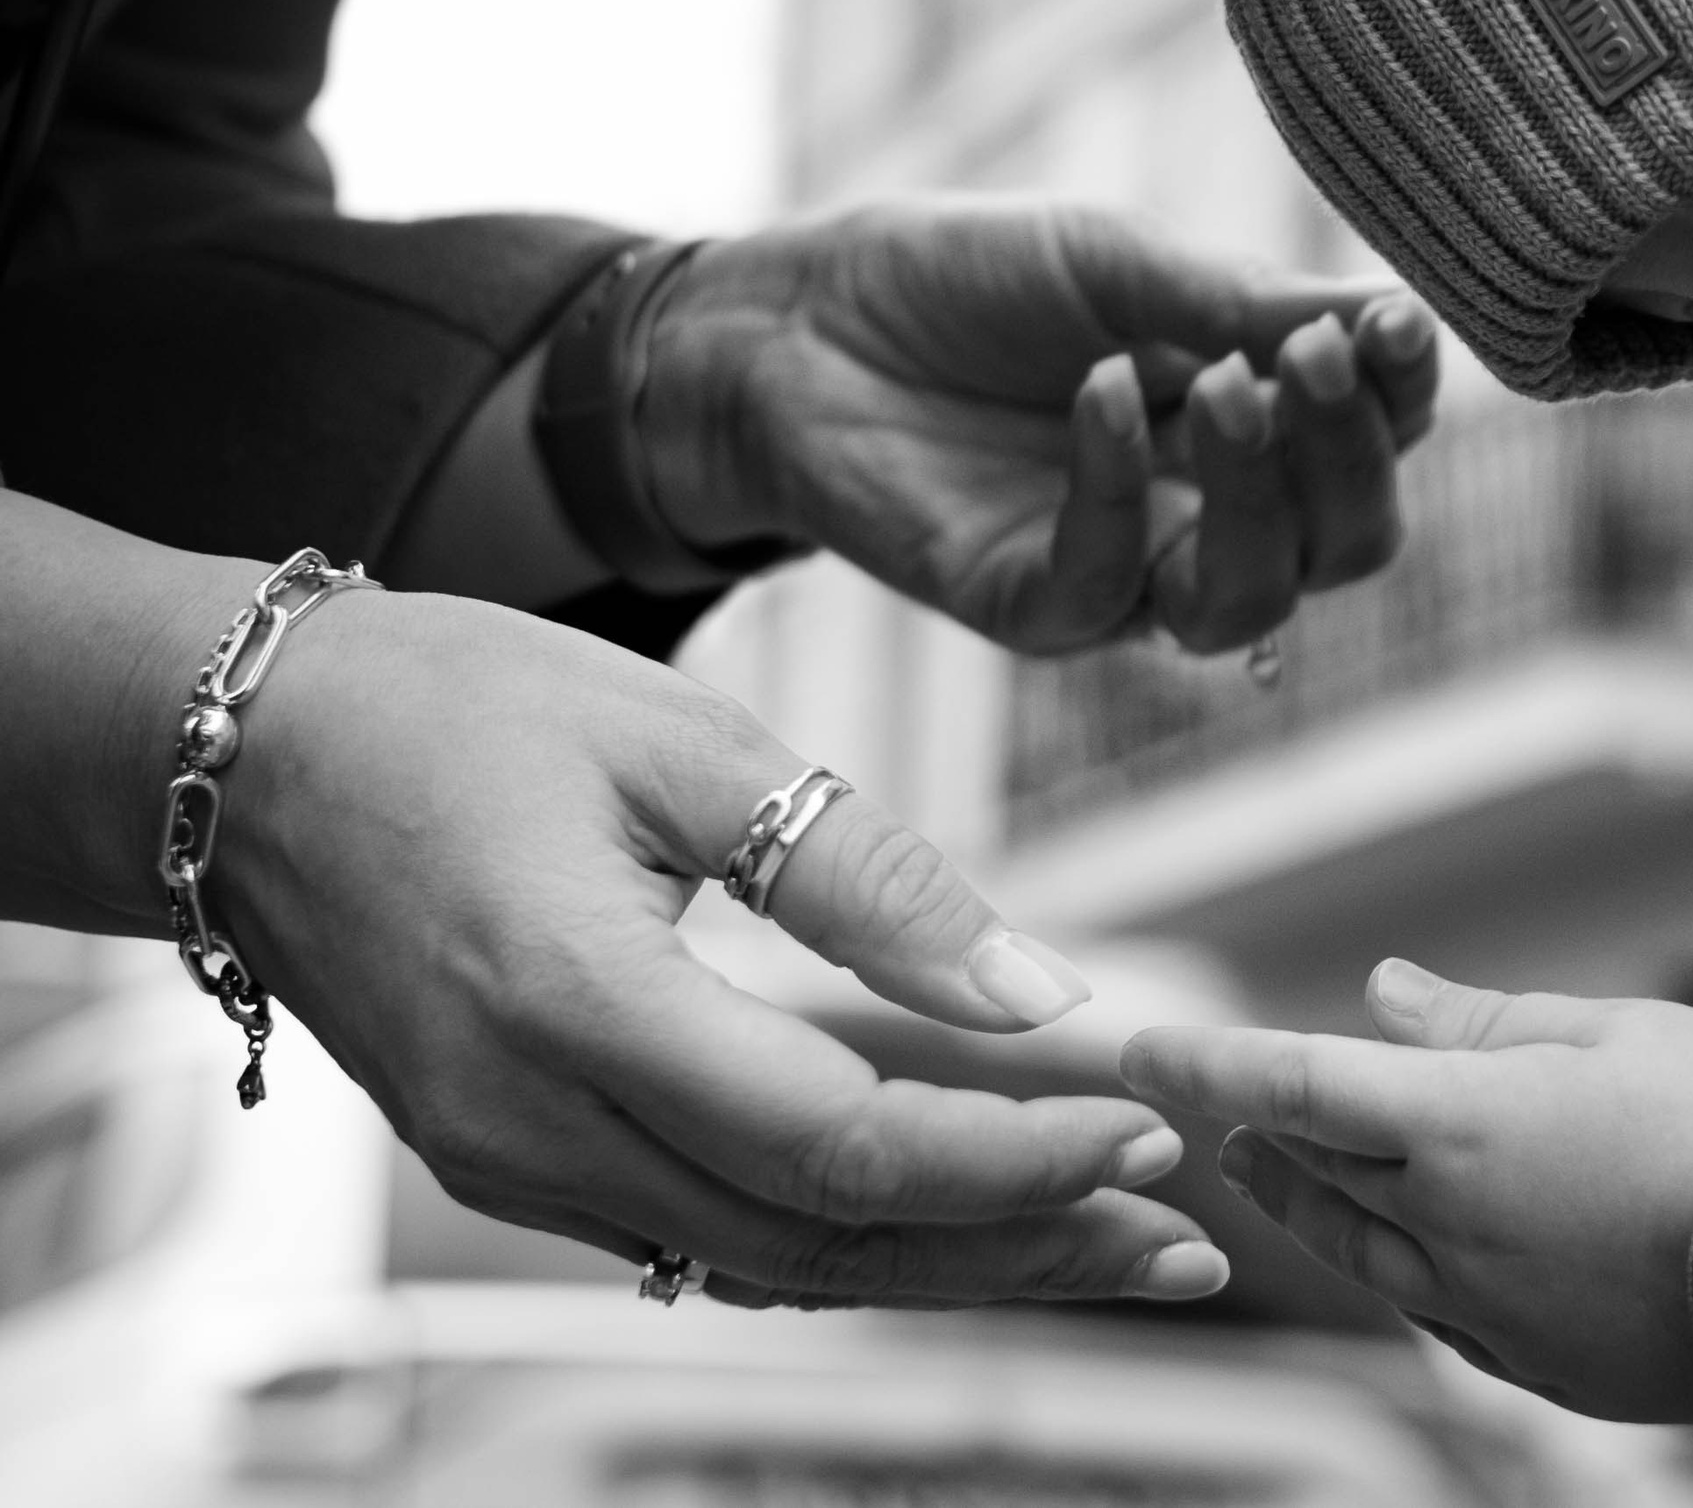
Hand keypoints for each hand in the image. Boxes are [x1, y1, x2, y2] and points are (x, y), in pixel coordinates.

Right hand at [219, 586, 1227, 1307]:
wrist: (235, 755)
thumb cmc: (448, 707)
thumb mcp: (676, 736)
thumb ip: (862, 870)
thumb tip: (1034, 988)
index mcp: (571, 1004)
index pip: (840, 1144)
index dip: (1010, 1158)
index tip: (1144, 1132)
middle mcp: (530, 1128)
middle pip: (823, 1245)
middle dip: (1019, 1249)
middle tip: (1177, 1242)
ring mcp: (511, 1166)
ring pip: (771, 1265)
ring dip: (950, 1262)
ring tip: (1105, 1245)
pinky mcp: (515, 1162)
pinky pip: (708, 1235)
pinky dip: (849, 1235)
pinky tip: (955, 1210)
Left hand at [644, 195, 1438, 653]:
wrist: (798, 320)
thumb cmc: (964, 281)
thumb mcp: (1115, 262)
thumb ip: (1244, 301)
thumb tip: (1394, 315)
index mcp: (1252, 427)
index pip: (1375, 444)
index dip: (1403, 398)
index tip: (1396, 324)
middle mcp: (1206, 515)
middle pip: (1343, 545)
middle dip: (1348, 457)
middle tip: (1311, 357)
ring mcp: (1123, 572)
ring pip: (1249, 599)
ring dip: (1263, 495)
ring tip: (1233, 385)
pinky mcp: (1029, 604)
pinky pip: (1109, 584)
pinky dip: (1120, 485)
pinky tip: (1101, 389)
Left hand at [1119, 960, 1692, 1420]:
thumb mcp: (1613, 1032)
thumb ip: (1481, 1019)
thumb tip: (1383, 992)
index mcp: (1464, 1122)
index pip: (1292, 1080)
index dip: (1205, 1062)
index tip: (1135, 1046)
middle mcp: (1455, 1222)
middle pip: (1314, 1171)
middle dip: (1253, 1132)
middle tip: (1209, 1109)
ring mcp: (1492, 1306)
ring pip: (1360, 1251)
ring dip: (1304, 1204)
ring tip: (1270, 1173)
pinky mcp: (1540, 1365)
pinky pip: (1434, 1313)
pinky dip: (1395, 1267)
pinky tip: (1396, 1254)